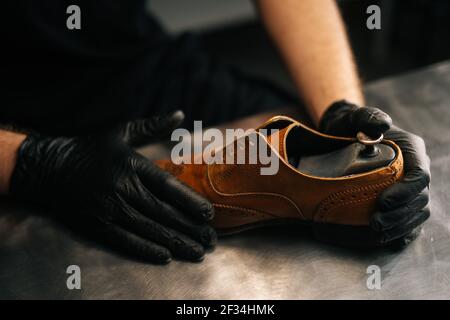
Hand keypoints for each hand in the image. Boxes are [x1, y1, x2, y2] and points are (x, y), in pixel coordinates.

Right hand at [10, 112, 216, 262]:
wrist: (50, 168)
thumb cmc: (91, 149)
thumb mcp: (122, 132)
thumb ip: (153, 126)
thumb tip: (179, 113)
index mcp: (132, 164)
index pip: (168, 186)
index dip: (190, 201)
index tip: (208, 214)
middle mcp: (122, 188)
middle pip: (163, 211)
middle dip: (190, 227)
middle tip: (211, 239)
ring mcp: (109, 208)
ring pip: (149, 229)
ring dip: (176, 242)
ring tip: (198, 252)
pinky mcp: (97, 225)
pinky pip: (126, 241)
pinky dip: (147, 249)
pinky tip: (166, 256)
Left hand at [319, 100, 430, 244]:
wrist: (342, 134)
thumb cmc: (350, 125)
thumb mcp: (356, 117)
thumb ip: (368, 117)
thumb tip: (382, 125)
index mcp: (412, 150)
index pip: (420, 175)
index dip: (406, 192)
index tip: (383, 202)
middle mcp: (415, 169)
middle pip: (420, 198)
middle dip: (400, 215)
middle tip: (375, 223)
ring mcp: (408, 186)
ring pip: (416, 212)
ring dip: (399, 227)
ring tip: (377, 233)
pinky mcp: (399, 199)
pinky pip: (408, 219)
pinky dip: (401, 232)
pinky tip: (389, 241)